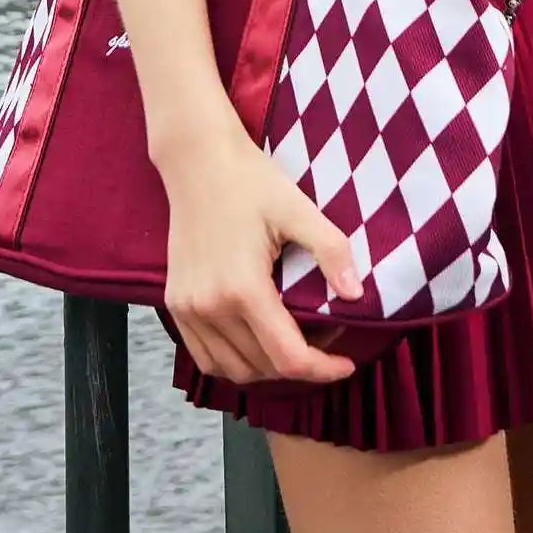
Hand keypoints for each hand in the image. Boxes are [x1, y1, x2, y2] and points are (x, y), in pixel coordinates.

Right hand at [162, 126, 362, 385]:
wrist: (198, 162)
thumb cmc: (250, 181)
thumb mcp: (298, 209)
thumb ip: (331, 251)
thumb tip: (356, 295)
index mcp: (243, 288)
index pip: (287, 357)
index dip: (322, 370)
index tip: (347, 365)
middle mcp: (210, 308)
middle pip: (261, 368)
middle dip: (301, 364)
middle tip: (328, 339)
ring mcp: (187, 310)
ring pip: (231, 370)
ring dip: (267, 368)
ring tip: (296, 343)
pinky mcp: (175, 305)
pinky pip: (205, 356)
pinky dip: (235, 360)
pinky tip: (258, 340)